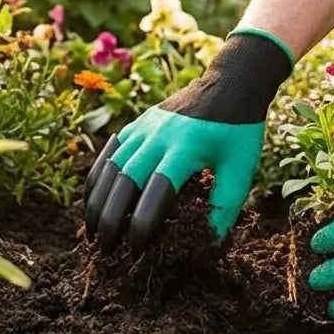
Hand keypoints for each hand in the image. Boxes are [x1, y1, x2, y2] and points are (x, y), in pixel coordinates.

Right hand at [84, 28, 292, 252]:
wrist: (230, 84)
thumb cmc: (239, 129)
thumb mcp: (241, 168)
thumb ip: (226, 206)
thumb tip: (211, 245)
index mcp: (186, 148)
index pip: (157, 190)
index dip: (143, 222)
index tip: (138, 248)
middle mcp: (159, 135)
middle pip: (125, 179)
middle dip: (111, 218)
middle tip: (107, 249)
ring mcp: (145, 126)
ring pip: (111, 165)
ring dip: (98, 200)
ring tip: (93, 231)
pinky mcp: (138, 122)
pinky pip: (111, 151)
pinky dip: (99, 176)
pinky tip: (93, 198)